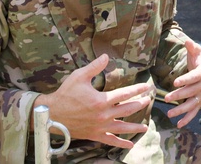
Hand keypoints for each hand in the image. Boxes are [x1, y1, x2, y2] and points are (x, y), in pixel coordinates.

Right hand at [37, 54, 151, 148]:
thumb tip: (106, 56)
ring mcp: (100, 127)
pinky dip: (121, 143)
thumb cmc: (66, 94)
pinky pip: (111, 140)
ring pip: (122, 127)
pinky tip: (129, 144)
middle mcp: (103, 115)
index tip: (147, 87)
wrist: (52, 114)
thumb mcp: (79, 76)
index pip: (125, 94)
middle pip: (127, 110)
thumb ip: (95, 67)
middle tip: (147, 101)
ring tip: (145, 127)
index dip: (137, 90)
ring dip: (135, 127)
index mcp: (101, 100)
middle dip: (139, 105)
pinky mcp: (95, 135)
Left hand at [164, 39, 200, 127]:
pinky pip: (194, 111)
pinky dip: (187, 118)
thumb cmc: (200, 59)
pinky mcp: (200, 101)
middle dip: (179, 95)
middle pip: (192, 91)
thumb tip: (187, 40)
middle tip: (166, 98)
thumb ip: (191, 47)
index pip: (194, 77)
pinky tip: (178, 124)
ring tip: (170, 114)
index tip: (175, 82)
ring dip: (182, 110)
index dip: (185, 79)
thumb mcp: (196, 51)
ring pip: (193, 104)